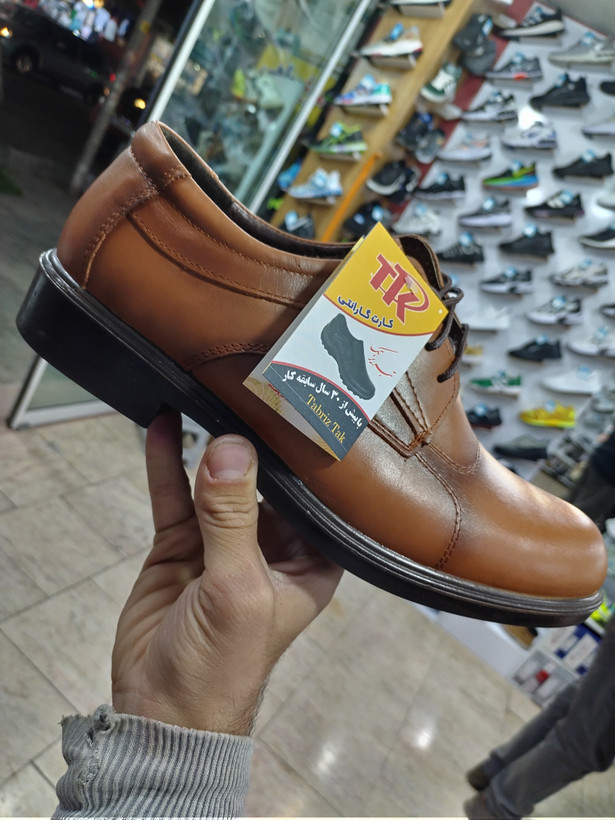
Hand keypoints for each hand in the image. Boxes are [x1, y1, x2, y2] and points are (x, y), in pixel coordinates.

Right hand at [111, 412, 342, 734]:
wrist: (161, 713)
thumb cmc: (222, 669)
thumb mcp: (237, 590)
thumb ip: (232, 518)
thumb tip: (229, 448)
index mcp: (309, 561)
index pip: (316, 497)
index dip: (307, 455)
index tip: (296, 404)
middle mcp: (272, 546)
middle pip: (265, 480)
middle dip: (254, 440)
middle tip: (245, 385)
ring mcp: (224, 541)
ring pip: (218, 481)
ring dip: (209, 444)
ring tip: (203, 394)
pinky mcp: (183, 544)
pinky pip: (177, 493)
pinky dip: (170, 460)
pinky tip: (165, 425)